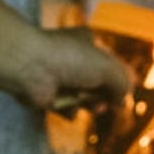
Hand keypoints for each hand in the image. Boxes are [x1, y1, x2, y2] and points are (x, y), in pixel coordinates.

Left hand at [1, 26, 131, 111]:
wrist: (29, 66)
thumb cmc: (69, 59)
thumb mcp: (106, 67)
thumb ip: (122, 82)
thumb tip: (123, 100)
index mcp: (88, 42)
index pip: (109, 62)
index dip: (118, 79)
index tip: (124, 93)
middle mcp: (73, 57)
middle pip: (97, 82)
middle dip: (104, 95)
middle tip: (108, 103)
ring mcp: (58, 75)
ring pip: (82, 96)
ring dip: (89, 104)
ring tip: (92, 107)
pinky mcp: (46, 93)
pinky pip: (64, 106)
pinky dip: (69, 110)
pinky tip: (70, 109)